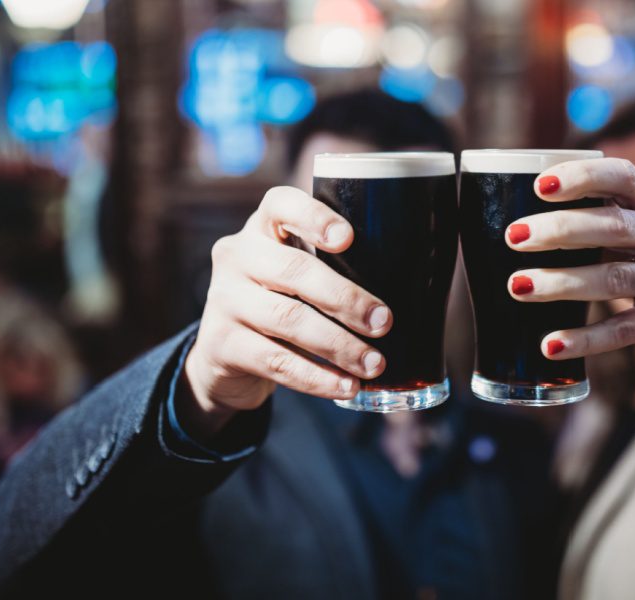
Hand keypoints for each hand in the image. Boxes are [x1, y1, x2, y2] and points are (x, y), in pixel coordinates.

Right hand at [182, 187, 390, 433]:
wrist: (224, 354)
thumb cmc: (281, 300)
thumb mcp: (295, 271)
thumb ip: (335, 266)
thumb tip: (413, 285)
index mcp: (261, 228)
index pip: (280, 204)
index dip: (315, 218)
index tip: (349, 238)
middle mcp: (237, 256)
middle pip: (293, 271)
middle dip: (345, 298)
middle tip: (385, 322)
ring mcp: (223, 300)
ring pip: (287, 319)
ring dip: (338, 345)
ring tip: (374, 363)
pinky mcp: (221, 344)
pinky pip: (276, 362)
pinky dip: (317, 378)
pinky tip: (346, 387)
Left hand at [505, 158, 634, 359]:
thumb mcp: (634, 222)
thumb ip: (592, 211)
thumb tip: (507, 201)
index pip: (623, 177)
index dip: (582, 177)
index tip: (539, 186)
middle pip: (614, 227)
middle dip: (560, 230)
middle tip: (514, 236)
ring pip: (614, 279)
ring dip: (562, 283)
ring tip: (518, 286)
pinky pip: (622, 330)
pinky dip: (584, 339)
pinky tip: (550, 345)